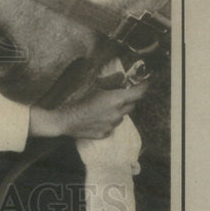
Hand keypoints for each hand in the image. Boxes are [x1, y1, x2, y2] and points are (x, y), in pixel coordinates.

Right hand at [30, 80, 148, 139]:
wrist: (64, 120)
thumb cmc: (76, 98)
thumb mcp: (93, 84)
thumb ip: (111, 80)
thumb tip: (122, 77)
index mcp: (116, 99)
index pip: (139, 93)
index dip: (143, 86)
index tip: (146, 82)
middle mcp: (117, 113)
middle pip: (132, 105)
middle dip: (128, 98)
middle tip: (118, 92)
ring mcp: (112, 125)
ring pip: (121, 115)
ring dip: (118, 109)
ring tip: (102, 104)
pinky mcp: (105, 133)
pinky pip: (112, 124)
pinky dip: (108, 119)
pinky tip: (96, 115)